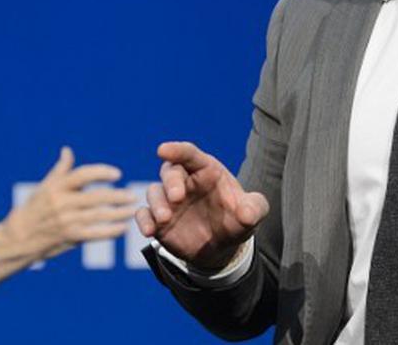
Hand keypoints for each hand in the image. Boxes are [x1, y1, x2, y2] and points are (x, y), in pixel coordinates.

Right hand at [0, 147, 136, 281]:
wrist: (19, 236)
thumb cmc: (35, 207)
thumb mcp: (45, 186)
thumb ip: (60, 170)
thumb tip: (67, 150)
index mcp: (56, 187)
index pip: (82, 175)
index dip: (101, 172)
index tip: (117, 174)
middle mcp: (61, 202)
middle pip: (95, 197)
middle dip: (116, 196)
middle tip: (133, 195)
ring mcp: (66, 220)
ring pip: (98, 216)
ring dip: (118, 213)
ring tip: (132, 210)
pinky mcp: (69, 236)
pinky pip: (95, 234)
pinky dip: (110, 231)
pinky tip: (122, 228)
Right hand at [134, 141, 268, 269]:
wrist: (223, 248)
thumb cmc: (236, 221)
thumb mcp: (252, 214)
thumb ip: (254, 209)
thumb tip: (247, 213)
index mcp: (206, 170)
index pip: (189, 154)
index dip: (177, 150)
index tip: (163, 149)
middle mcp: (184, 181)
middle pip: (170, 171)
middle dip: (171, 181)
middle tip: (177, 197)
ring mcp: (168, 200)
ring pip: (154, 192)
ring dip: (156, 203)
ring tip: (165, 218)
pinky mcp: (158, 220)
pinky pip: (143, 214)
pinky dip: (143, 220)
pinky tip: (149, 231)